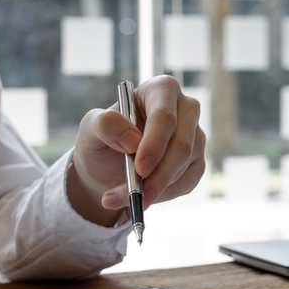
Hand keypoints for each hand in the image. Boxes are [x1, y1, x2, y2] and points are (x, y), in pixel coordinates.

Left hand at [68, 75, 206, 226]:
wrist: (108, 167)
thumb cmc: (102, 140)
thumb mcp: (91, 129)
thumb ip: (105, 125)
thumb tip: (132, 139)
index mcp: (160, 90)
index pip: (164, 116)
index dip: (155, 143)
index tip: (140, 168)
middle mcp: (185, 109)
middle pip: (182, 144)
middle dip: (159, 174)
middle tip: (137, 194)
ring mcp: (195, 136)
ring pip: (186, 166)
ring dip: (157, 188)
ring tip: (127, 198)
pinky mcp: (197, 162)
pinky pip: (188, 182)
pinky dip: (164, 195)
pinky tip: (144, 197)